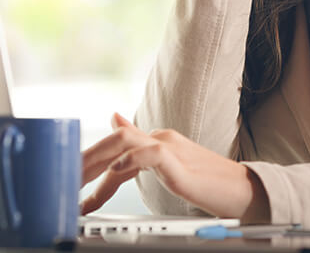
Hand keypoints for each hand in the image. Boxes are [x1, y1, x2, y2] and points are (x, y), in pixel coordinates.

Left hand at [80, 113, 269, 221]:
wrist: (245, 190)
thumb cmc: (211, 183)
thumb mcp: (169, 167)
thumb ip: (141, 147)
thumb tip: (114, 119)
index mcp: (157, 141)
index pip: (114, 145)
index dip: (89, 161)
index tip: (70, 183)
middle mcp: (160, 138)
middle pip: (113, 140)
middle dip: (84, 162)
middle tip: (64, 185)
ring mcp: (171, 148)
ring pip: (124, 143)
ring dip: (96, 164)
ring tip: (78, 185)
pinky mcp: (181, 163)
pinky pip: (150, 155)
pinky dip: (129, 162)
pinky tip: (112, 174)